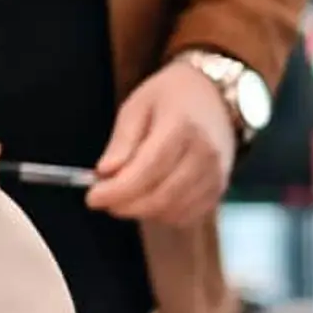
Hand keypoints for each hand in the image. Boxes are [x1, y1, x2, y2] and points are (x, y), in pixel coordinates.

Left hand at [87, 61, 236, 225]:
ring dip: (142, 211)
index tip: (92, 197)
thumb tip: (104, 174)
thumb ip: (122, 141)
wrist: (216, 97)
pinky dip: (163, 215)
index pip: (147, 170)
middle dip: (126, 205)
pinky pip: (187, 216)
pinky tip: (150, 199)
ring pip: (173, 211)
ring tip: (127, 195)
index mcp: (182, 126)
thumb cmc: (172, 97)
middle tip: (104, 199)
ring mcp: (215, 174)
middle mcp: (205, 154)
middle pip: (161, 196)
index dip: (118, 190)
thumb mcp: (138, 106)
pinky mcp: (219, 189)